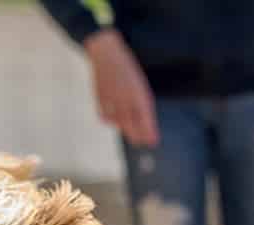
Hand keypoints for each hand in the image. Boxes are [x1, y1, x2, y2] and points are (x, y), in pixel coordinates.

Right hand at [84, 29, 157, 147]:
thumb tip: (143, 118)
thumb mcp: (137, 81)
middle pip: (132, 122)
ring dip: (126, 130)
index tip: (153, 141)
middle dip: (139, 134)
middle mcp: (125, 96)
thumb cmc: (125, 66)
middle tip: (143, 143)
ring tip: (133, 137)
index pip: (145, 115)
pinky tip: (114, 123)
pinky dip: (109, 121)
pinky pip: (104, 115)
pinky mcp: (100, 97)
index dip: (149, 130)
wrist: (105, 51)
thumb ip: (139, 99)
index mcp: (138, 90)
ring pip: (119, 121)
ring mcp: (112, 97)